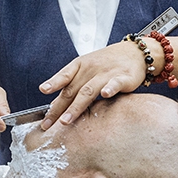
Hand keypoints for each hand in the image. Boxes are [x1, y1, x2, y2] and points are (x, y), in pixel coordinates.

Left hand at [38, 39, 161, 128]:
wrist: (134, 52)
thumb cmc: (106, 63)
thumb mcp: (86, 70)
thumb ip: (71, 86)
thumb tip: (53, 105)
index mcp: (80, 65)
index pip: (64, 76)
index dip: (53, 83)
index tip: (43, 90)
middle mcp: (90, 69)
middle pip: (71, 90)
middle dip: (58, 108)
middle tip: (47, 124)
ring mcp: (106, 73)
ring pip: (88, 90)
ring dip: (76, 106)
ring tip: (66, 120)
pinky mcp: (123, 77)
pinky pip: (115, 83)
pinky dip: (110, 88)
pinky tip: (105, 95)